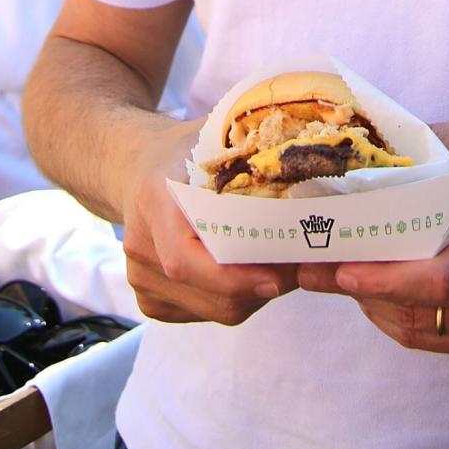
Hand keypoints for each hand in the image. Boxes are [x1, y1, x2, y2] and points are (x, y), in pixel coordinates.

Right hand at [120, 117, 300, 323]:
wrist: (135, 166)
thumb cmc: (185, 150)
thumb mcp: (215, 135)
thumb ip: (253, 148)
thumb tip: (314, 157)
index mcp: (155, 198)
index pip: (185, 258)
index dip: (232, 276)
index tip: (278, 277)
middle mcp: (141, 245)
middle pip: (208, 292)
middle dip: (262, 284)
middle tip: (302, 262)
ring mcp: (141, 278)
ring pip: (212, 309)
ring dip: (254, 293)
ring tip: (280, 260)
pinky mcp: (150, 299)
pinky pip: (204, 313)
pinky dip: (236, 298)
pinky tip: (249, 269)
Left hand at [296, 118, 448, 356]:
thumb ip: (446, 143)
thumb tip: (384, 143)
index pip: (442, 277)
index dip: (388, 280)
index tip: (342, 268)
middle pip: (420, 307)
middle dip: (358, 289)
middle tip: (310, 267)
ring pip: (419, 329)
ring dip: (371, 304)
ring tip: (334, 274)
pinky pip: (432, 340)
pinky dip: (396, 318)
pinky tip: (374, 292)